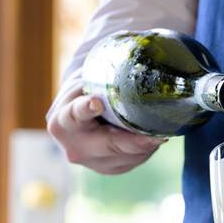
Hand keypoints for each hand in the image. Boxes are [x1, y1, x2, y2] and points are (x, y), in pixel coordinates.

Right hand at [46, 86, 164, 174]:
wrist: (79, 117)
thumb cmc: (87, 91)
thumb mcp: (89, 81)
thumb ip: (103, 78)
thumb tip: (133, 52)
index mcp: (63, 121)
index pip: (74, 116)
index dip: (85, 109)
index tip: (96, 103)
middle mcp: (74, 147)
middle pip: (109, 145)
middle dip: (135, 142)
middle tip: (157, 137)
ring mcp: (92, 163)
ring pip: (126, 156)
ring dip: (146, 145)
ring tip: (160, 132)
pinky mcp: (109, 169)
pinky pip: (133, 161)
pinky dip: (145, 150)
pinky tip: (152, 139)